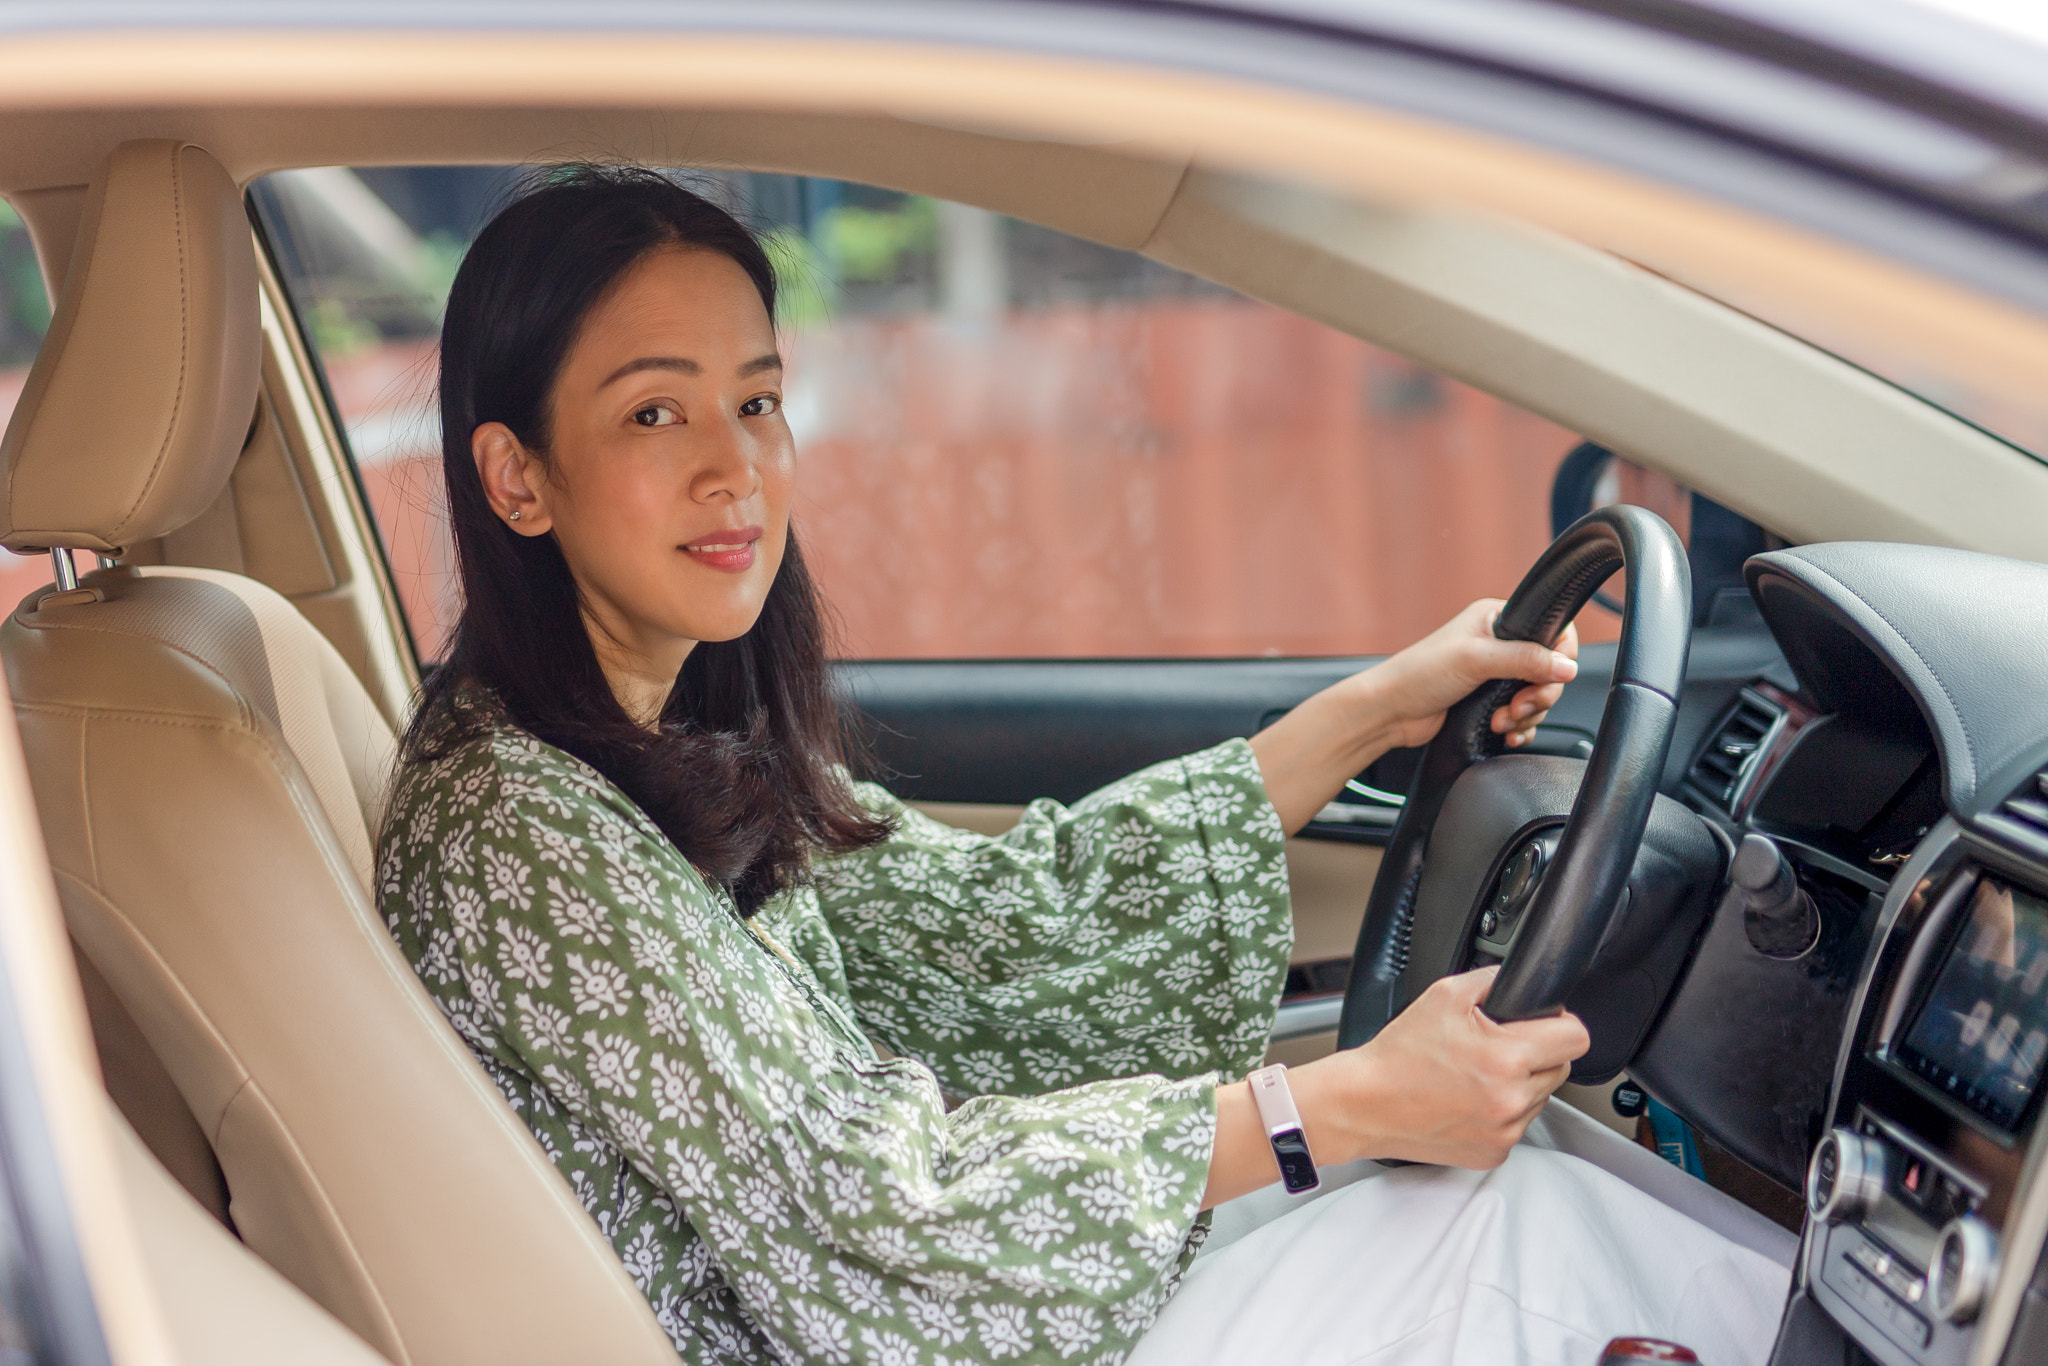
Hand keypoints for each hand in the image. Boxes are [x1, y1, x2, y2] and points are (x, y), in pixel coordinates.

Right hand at [1326, 966, 1590, 1167]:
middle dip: (1536, 1053)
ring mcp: (1505, 1132)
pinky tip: (1470, 1100)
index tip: (1544, 1023)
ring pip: (1541, 1098)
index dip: (1561, 1023)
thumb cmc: (1398, 1055)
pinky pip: (1517, 1125)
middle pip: (1561, 1068)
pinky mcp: (1493, 1154)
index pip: (1576, 1038)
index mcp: (1506, 1059)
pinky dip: (1501, 1112)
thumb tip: (1521, 979)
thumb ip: (1492, 980)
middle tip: (1496, 1047)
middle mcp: (1512, 1100)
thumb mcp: (1443, 995)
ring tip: (1476, 1075)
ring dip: (1520, 1084)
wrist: (1364, 1104)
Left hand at [1360, 598, 1578, 751]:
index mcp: (1497, 619)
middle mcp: (1499, 644)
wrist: (1389, 712)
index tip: (1548, 679)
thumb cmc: (1418, 675)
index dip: (1559, 658)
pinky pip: (1523, 716)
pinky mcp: (1489, 702)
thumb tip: (1567, 666)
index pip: (1552, 631)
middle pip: (1549, 670)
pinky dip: (1520, 727)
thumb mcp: (1475, 660)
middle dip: (1538, 695)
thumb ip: (1524, 660)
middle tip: (1517, 707)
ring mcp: (1495, 675)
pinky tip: (1508, 734)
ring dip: (1526, 715)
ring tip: (1501, 721)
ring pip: (1537, 696)